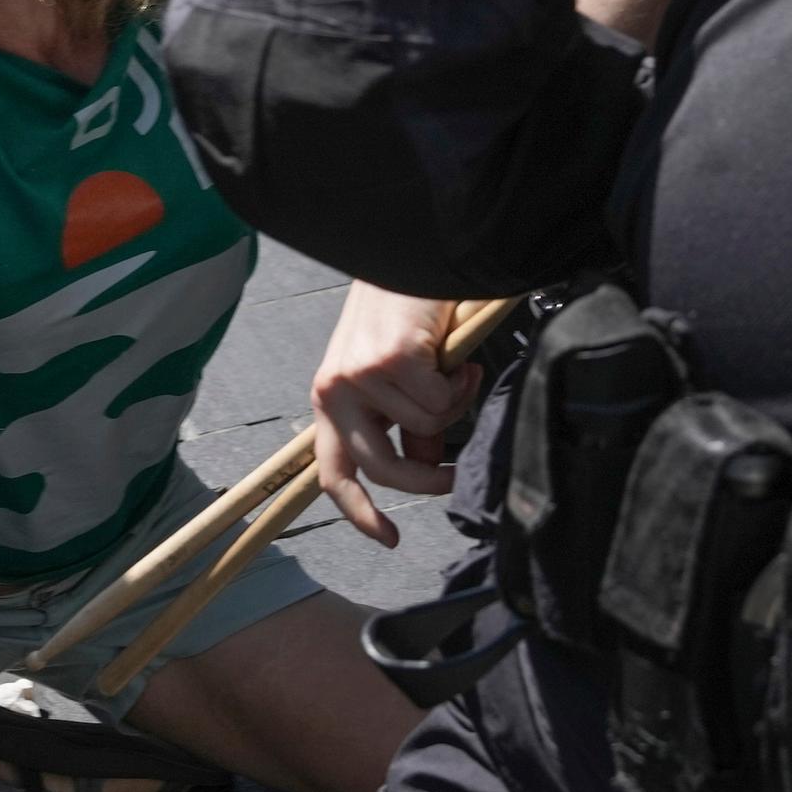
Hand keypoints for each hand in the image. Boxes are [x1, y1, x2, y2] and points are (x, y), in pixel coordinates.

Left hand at [310, 283, 477, 546]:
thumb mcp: (395, 374)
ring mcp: (360, 376)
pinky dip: (460, 383)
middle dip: (427, 476)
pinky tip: (453, 355)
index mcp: (331, 397)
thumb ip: (402, 420)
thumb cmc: (405, 311)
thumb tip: (425, 457)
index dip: (359, 512)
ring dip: (453, 404)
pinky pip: (440, 402)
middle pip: (384, 466)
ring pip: (426, 427)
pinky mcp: (389, 361)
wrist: (411, 253)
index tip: (389, 538)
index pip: (334, 471)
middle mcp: (336, 390)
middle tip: (456, 471)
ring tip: (453, 368)